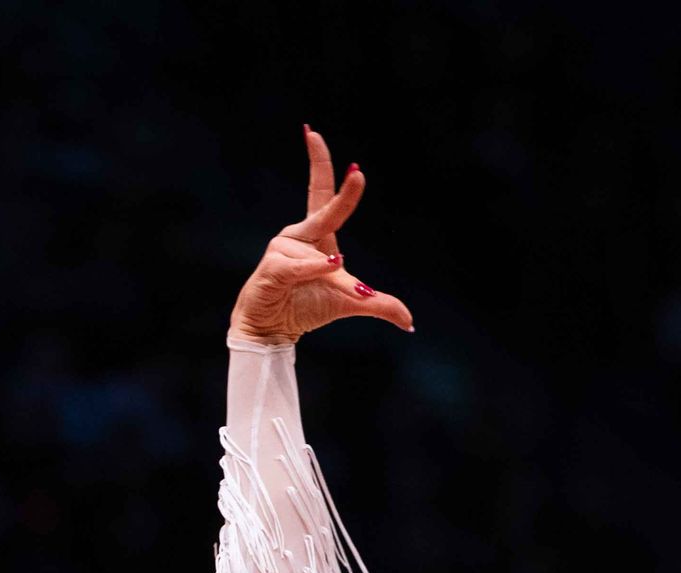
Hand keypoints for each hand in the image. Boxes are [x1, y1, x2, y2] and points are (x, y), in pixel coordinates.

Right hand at [229, 125, 413, 345]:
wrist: (271, 328)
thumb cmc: (305, 307)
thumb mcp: (349, 303)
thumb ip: (379, 306)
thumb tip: (409, 322)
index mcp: (317, 234)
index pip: (322, 192)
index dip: (321, 164)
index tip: (316, 137)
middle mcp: (299, 234)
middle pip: (321, 203)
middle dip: (328, 174)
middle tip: (338, 156)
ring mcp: (283, 248)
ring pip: (315, 255)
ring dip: (326, 274)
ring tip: (310, 291)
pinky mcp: (273, 266)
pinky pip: (301, 265)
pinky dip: (315, 271)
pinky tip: (327, 270)